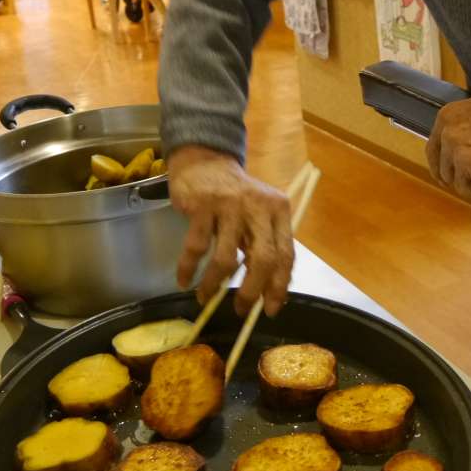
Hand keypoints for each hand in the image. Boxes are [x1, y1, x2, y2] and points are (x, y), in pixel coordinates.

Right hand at [166, 145, 293, 315]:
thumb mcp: (259, 215)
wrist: (205, 161)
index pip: (286, 254)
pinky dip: (188, 268)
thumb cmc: (236, 197)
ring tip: (205, 297)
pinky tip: (184, 280)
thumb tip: (268, 291)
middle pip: (262, 259)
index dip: (279, 285)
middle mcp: (258, 207)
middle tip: (240, 309)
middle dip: (251, 291)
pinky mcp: (202, 205)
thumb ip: (265, 245)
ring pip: (226, 257)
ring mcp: (230, 205)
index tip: (270, 309)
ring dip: (214, 284)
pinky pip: (196, 247)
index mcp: (279, 210)